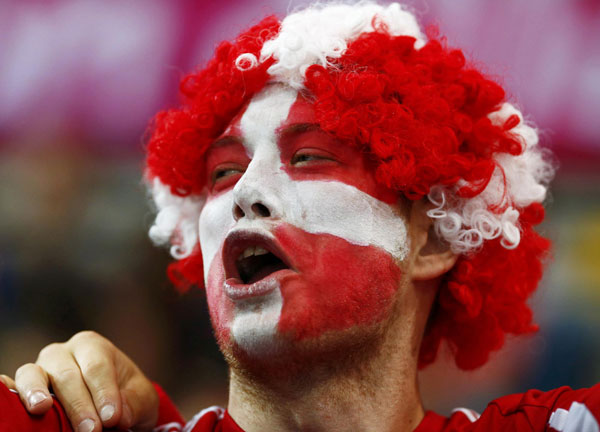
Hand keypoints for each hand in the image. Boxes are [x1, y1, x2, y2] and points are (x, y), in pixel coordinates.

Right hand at [4, 331, 158, 431]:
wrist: (110, 405)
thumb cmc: (127, 397)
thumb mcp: (140, 399)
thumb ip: (133, 404)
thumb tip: (118, 416)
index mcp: (93, 346)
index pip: (97, 367)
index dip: (104, 392)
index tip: (112, 418)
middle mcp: (63, 352)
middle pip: (68, 374)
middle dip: (79, 404)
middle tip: (92, 430)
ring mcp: (41, 369)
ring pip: (34, 374)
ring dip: (37, 392)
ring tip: (43, 408)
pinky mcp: (24, 386)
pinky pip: (12, 385)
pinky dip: (11, 391)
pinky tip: (12, 403)